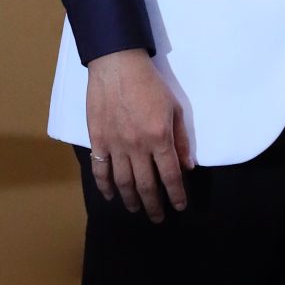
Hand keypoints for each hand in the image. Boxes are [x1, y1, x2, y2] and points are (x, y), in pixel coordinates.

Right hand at [86, 50, 189, 220]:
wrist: (117, 66)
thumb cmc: (150, 85)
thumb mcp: (175, 109)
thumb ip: (181, 140)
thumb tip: (187, 167)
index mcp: (159, 138)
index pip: (170, 176)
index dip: (176, 195)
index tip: (180, 206)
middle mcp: (137, 147)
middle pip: (146, 185)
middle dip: (154, 205)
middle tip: (158, 218)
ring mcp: (115, 145)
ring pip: (123, 182)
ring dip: (131, 200)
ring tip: (136, 209)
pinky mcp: (98, 140)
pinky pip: (100, 170)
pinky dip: (104, 186)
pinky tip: (110, 196)